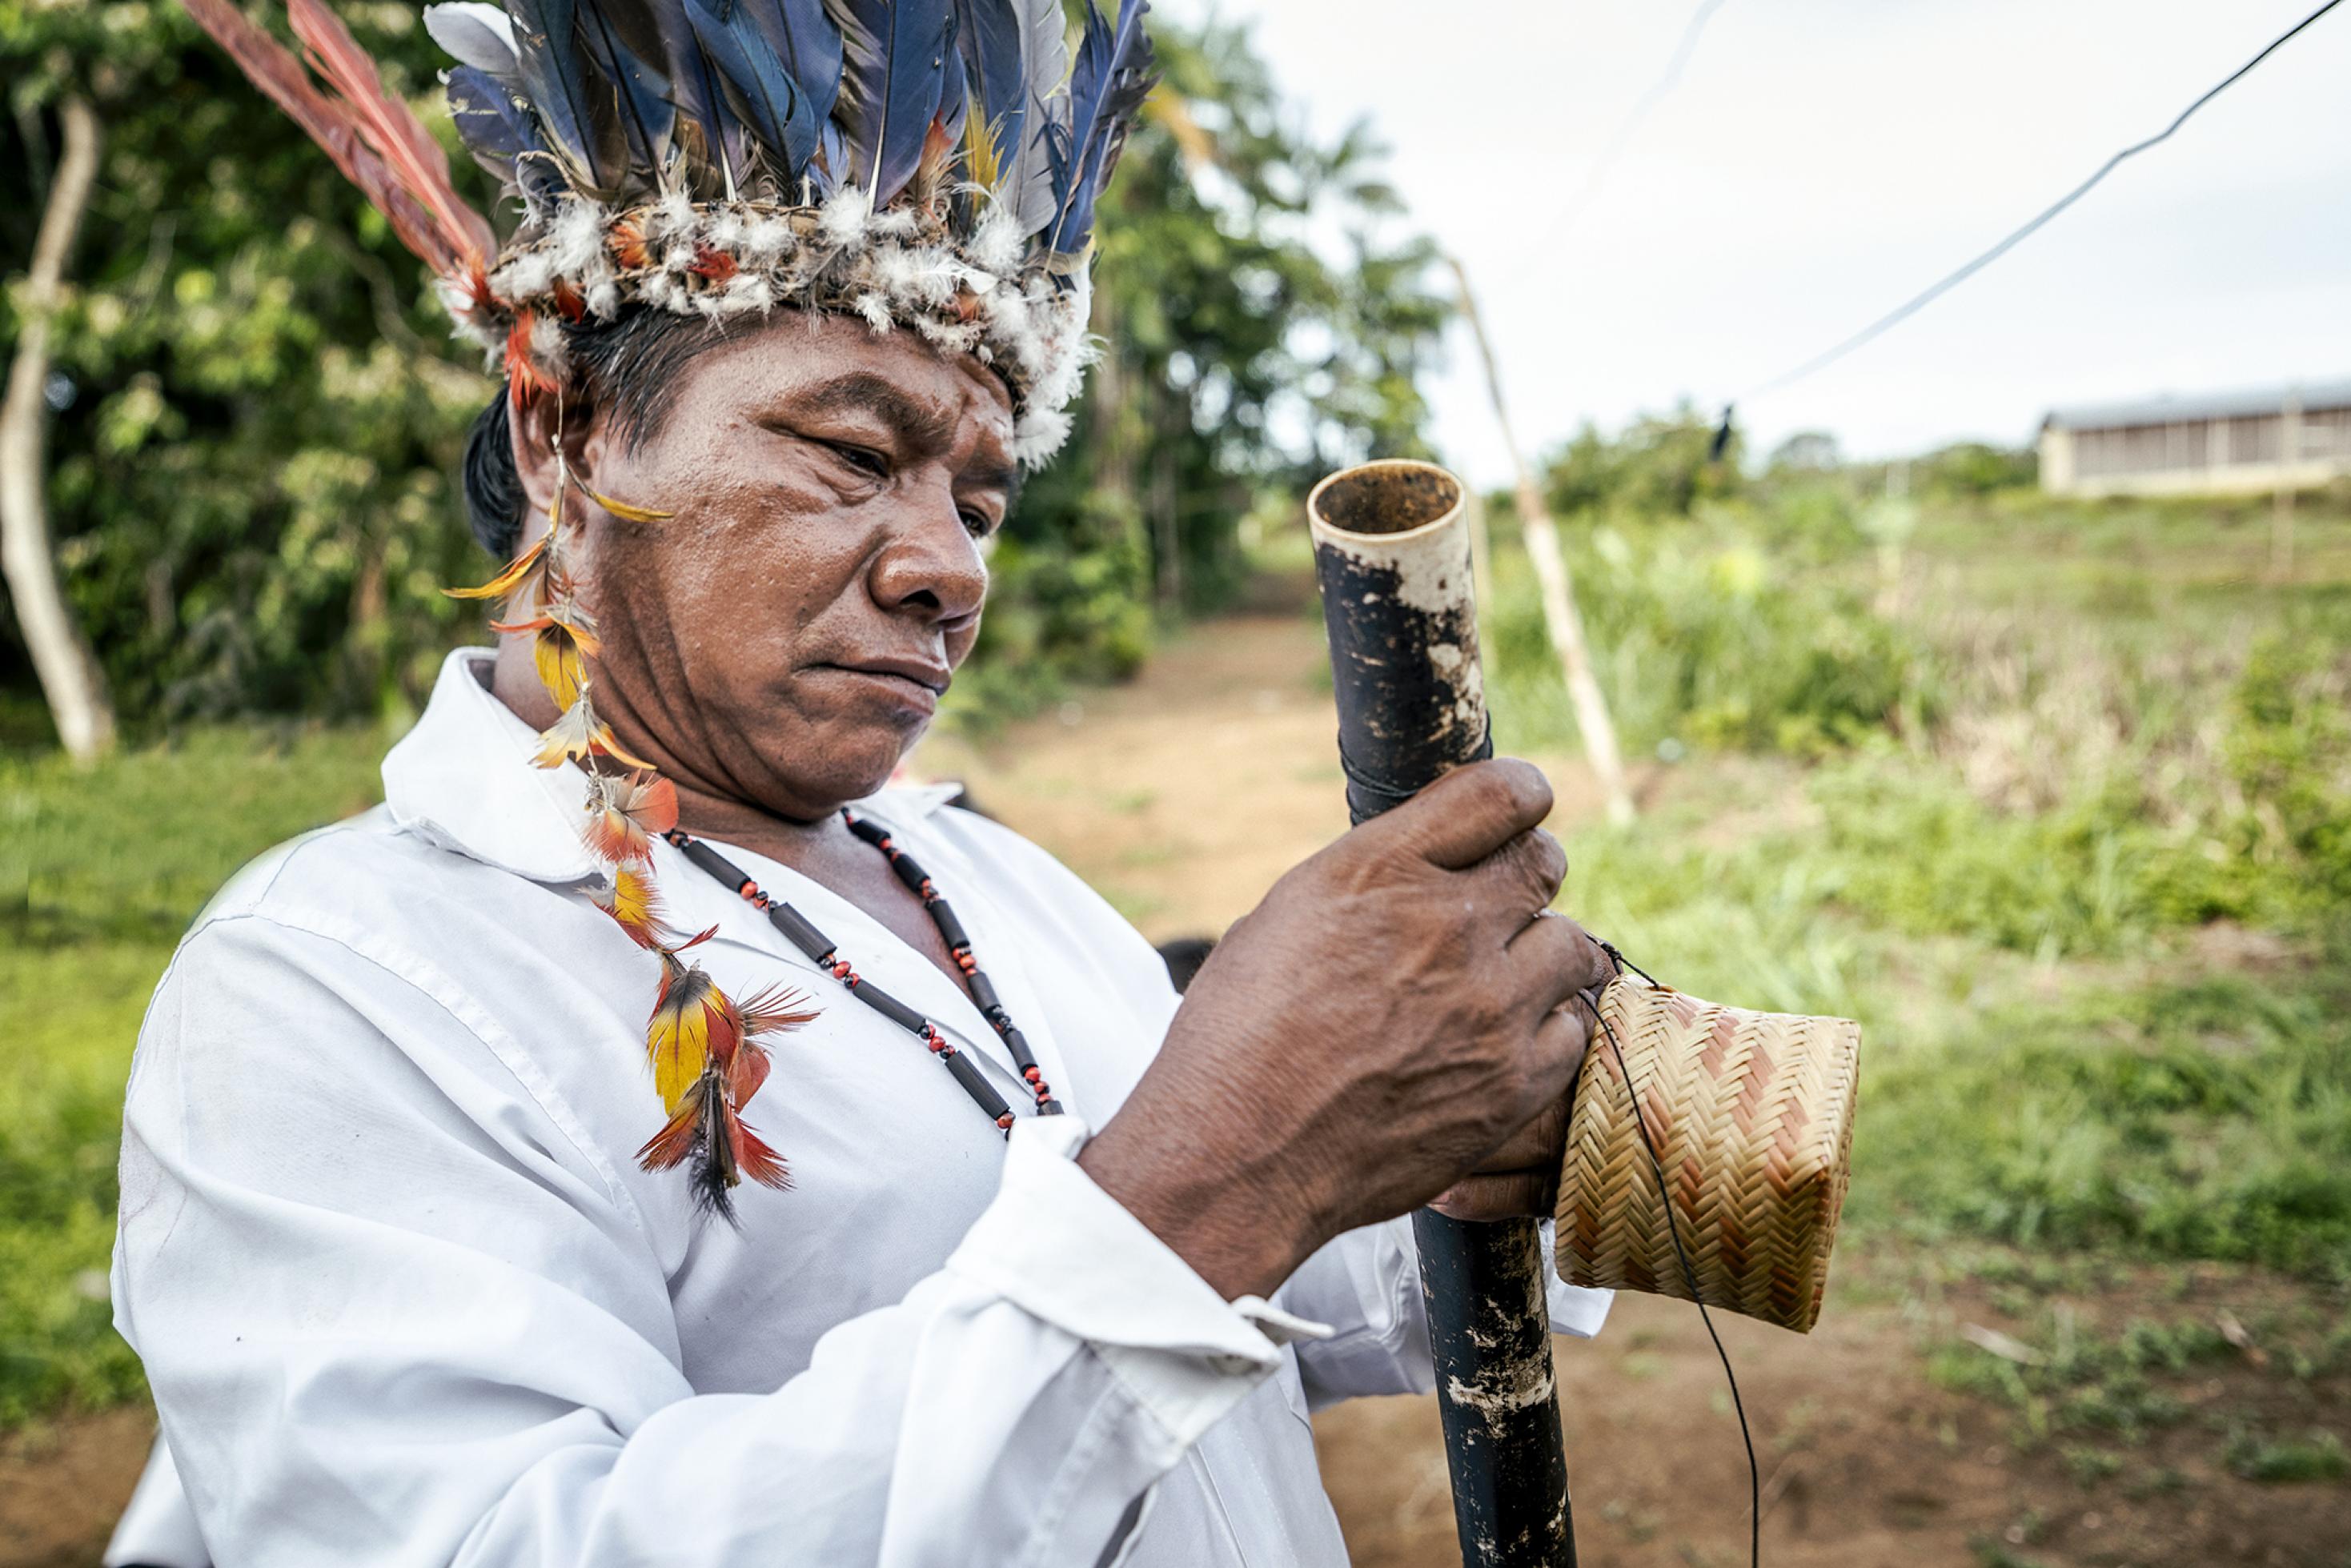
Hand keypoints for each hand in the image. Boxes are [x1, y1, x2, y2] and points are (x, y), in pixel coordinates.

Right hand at [1079, 759, 1614, 1298]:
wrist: (1238, 1156)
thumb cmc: (1238, 1037)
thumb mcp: (1285, 916)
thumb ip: (1370, 880)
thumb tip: (1424, 865)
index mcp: (1380, 868)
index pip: (1503, 791)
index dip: (1519, 797)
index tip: (1514, 816)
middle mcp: (1447, 924)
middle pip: (1544, 864)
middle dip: (1528, 875)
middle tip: (1506, 905)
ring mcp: (1489, 1006)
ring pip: (1572, 947)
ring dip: (1544, 955)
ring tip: (1508, 980)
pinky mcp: (1512, 1083)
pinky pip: (1571, 1030)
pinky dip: (1547, 1030)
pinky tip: (1506, 1042)